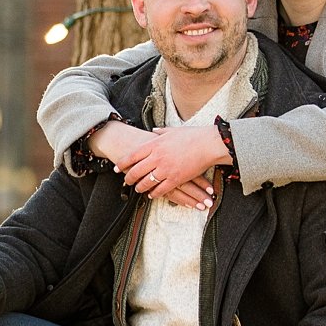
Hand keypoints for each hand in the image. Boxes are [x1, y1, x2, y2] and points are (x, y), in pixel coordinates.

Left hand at [91, 122, 215, 209]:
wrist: (208, 144)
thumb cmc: (192, 135)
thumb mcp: (172, 130)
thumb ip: (160, 132)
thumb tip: (152, 131)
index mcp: (154, 144)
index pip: (132, 156)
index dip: (123, 163)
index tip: (117, 167)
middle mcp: (157, 157)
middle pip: (136, 170)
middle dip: (129, 178)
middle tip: (126, 181)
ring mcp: (165, 169)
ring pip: (146, 182)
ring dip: (140, 187)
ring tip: (137, 189)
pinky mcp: (175, 179)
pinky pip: (160, 189)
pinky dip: (154, 193)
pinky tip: (151, 194)